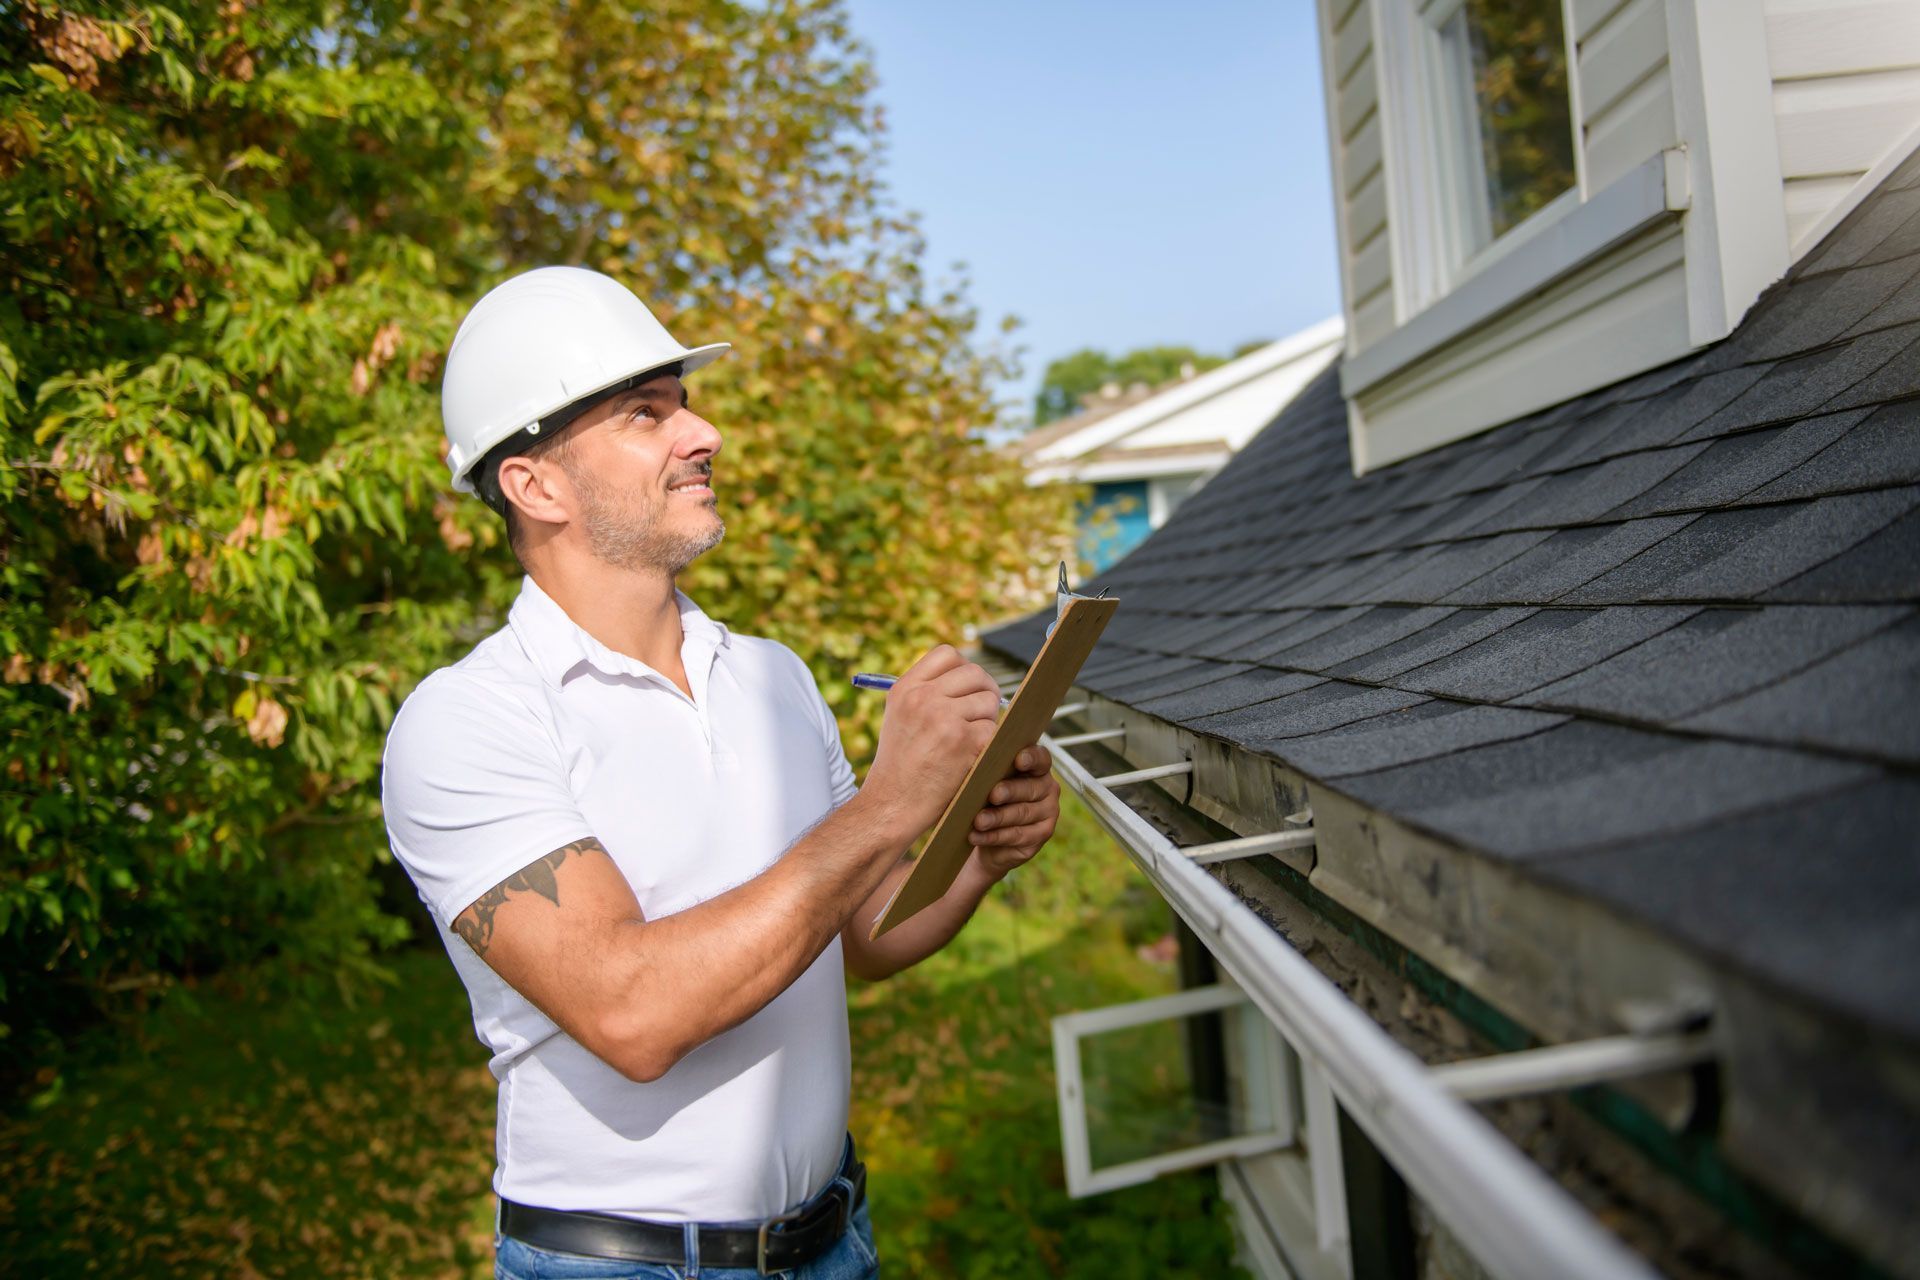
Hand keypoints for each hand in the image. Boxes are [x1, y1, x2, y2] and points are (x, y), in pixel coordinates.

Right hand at [863, 645, 1002, 838]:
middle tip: (980, 714)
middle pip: (975, 674)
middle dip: (984, 692)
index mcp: (906, 688)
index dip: (963, 669)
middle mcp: (924, 698)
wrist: (891, 805)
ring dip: (988, 720)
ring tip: (971, 741)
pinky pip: (994, 729)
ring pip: (989, 701)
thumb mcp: (899, 717)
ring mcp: (945, 718)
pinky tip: (973, 758)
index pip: (947, 654)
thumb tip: (968, 677)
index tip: (966, 688)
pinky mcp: (965, 741)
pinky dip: (990, 744)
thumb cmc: (899, 766)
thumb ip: (925, 692)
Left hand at [969, 743, 1058, 878]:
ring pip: (1022, 813)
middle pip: (1029, 788)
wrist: (988, 837)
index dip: (1031, 758)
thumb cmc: (985, 799)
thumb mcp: (985, 782)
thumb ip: (986, 769)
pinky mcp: (1042, 834)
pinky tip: (976, 836)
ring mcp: (1049, 812)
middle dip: (1009, 791)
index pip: (1040, 758)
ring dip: (998, 818)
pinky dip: (994, 836)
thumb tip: (974, 756)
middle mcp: (1047, 787)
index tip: (1018, 760)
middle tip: (993, 795)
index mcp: (1036, 767)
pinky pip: (1018, 835)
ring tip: (978, 821)